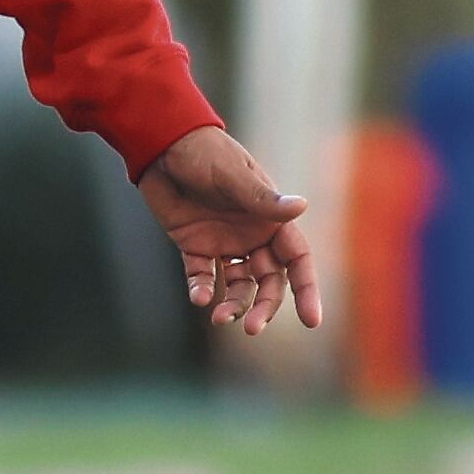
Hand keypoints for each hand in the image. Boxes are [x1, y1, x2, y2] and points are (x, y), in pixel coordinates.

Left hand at [134, 126, 324, 336]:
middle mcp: (252, 234)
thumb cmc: (205, 152)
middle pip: (268, 281)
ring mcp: (224, 242)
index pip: (297, 260)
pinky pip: (202, 276)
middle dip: (263, 306)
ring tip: (218, 317)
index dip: (307, 289)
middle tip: (250, 328)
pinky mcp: (194, 246)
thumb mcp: (233, 176)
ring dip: (232, 304)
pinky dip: (202, 290)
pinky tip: (198, 296)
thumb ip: (262, 199)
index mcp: (270, 218)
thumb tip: (301, 207)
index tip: (312, 321)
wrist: (162, 145)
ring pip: (237, 285)